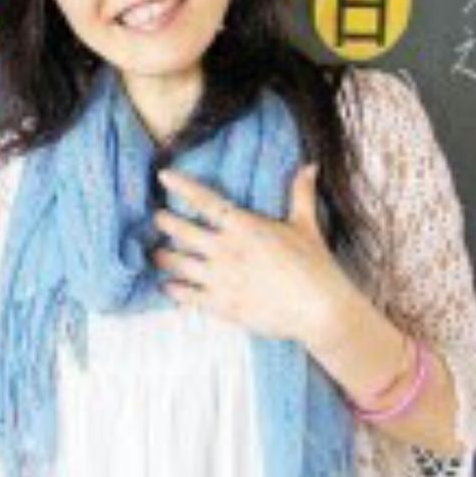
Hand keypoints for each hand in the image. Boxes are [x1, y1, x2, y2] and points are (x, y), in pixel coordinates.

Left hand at [149, 164, 352, 345]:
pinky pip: (187, 295)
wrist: (320, 311)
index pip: (206, 201)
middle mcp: (227, 250)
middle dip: (165, 222)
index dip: (182, 187)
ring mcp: (221, 279)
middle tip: (156, 218)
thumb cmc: (315, 266)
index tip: (163, 176)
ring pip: (178, 263)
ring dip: (162, 257)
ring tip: (155, 253)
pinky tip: (167, 286)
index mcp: (245, 227)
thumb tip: (310, 165)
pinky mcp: (222, 305)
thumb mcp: (306, 225)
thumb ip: (301, 193)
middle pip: (182, 231)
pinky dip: (173, 289)